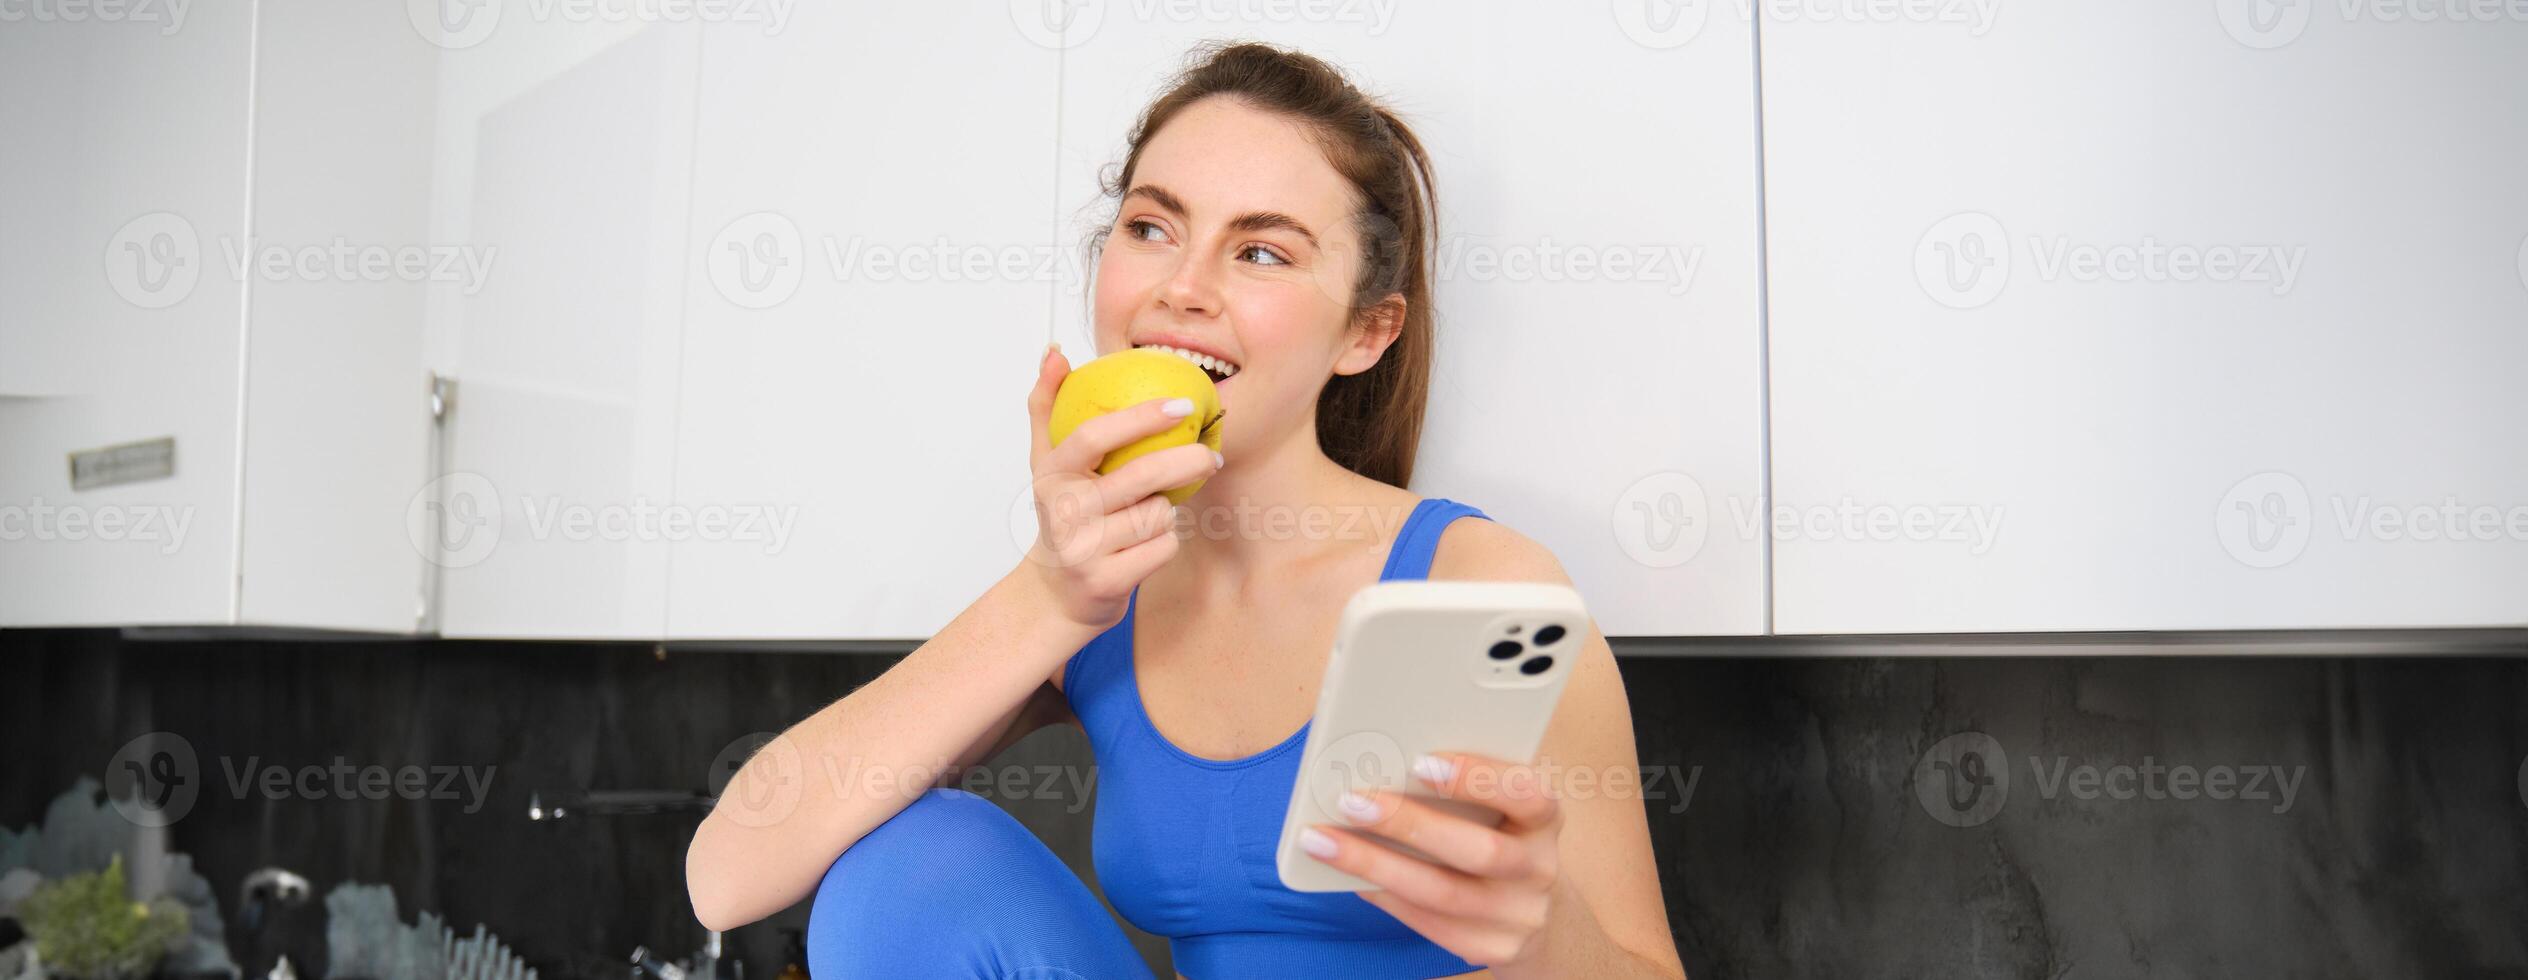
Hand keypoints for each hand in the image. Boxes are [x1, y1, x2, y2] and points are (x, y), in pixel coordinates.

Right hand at [1020, 344, 1223, 632]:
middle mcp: (1064, 511)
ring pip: (1157, 515)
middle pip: (1139, 476)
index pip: (1095, 436)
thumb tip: (1054, 351)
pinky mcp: (1106, 581)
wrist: (1056, 595)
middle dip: (1187, 461)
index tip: (1183, 404)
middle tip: (1212, 454)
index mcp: (1052, 475)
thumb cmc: (1062, 517)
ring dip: (1167, 512)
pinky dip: (1165, 544)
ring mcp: (1083, 549)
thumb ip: (1048, 405)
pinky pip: (1162, 548)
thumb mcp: (1046, 463)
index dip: (1141, 416)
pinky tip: (1147, 545)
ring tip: (1152, 513)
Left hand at [1301, 752, 1567, 966]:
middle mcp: (1539, 868)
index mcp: (1544, 818)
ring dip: (1376, 865)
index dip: (1476, 778)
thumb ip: (1460, 787)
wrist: (1533, 911)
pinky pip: (1429, 924)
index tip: (1419, 761)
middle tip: (1351, 802)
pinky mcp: (1492, 948)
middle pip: (1478, 850)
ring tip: (1325, 841)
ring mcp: (1519, 915)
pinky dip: (1385, 897)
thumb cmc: (1498, 837)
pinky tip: (1351, 877)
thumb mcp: (1498, 808)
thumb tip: (1379, 763)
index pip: (1525, 793)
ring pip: (1442, 893)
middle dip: (1409, 825)